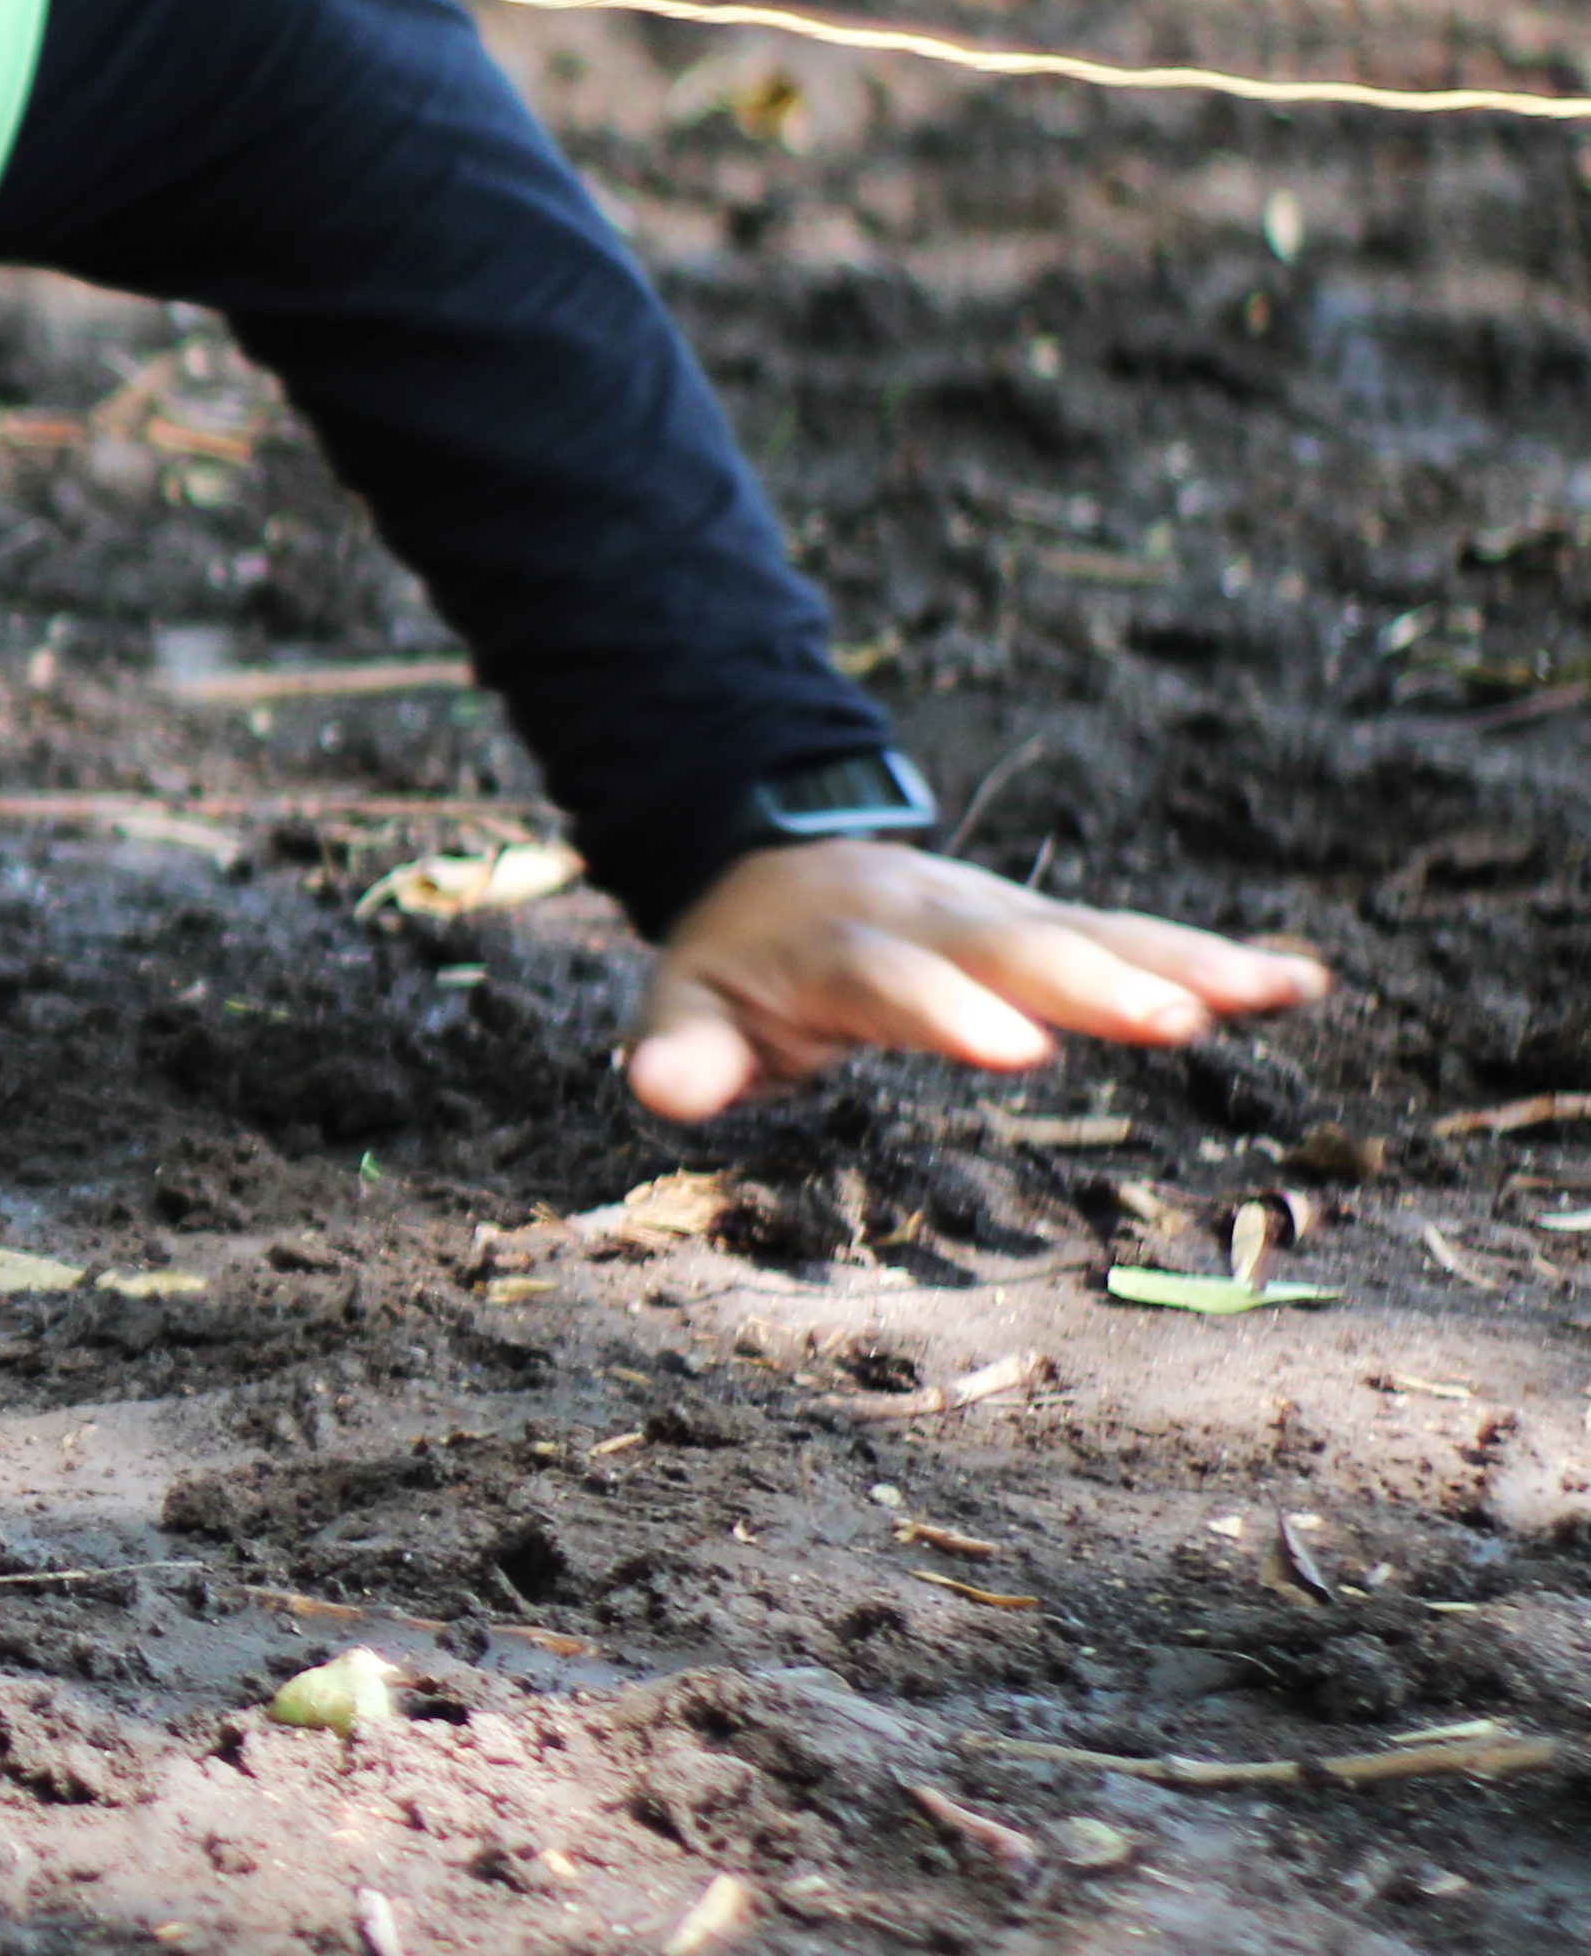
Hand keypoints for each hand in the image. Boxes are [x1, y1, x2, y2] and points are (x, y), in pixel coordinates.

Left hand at [624, 840, 1323, 1123]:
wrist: (773, 867)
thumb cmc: (737, 966)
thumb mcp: (685, 1004)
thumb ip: (683, 1050)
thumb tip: (660, 1088)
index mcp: (839, 945)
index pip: (893, 979)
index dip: (949, 1011)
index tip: (1015, 1050)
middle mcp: (933, 919)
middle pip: (1016, 948)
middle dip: (1092, 983)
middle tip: (1171, 1021)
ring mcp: (999, 916)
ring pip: (1092, 933)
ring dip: (1176, 961)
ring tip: (1264, 992)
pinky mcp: (1046, 926)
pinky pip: (1134, 938)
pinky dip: (1212, 956)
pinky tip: (1295, 981)